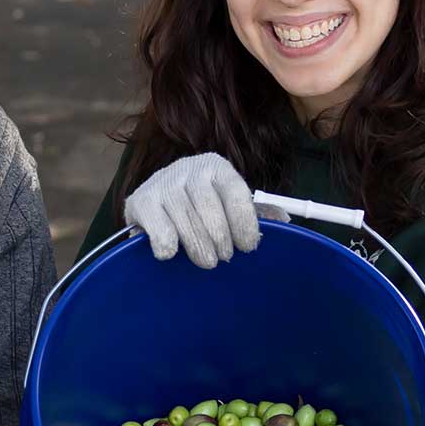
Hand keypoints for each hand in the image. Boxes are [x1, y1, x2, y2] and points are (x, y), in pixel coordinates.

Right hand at [122, 152, 270, 269]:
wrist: (154, 196)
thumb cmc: (198, 204)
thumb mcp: (226, 201)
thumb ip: (254, 211)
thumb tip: (284, 221)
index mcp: (216, 166)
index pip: (235, 194)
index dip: (244, 224)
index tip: (248, 246)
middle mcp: (188, 169)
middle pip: (210, 213)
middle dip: (221, 242)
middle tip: (223, 257)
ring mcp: (162, 183)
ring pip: (186, 226)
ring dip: (199, 249)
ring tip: (204, 259)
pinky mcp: (139, 201)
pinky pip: (161, 233)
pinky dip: (169, 248)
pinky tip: (173, 251)